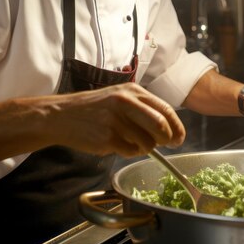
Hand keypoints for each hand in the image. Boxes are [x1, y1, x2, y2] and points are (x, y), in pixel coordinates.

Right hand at [48, 83, 185, 157]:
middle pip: (161, 126)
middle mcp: (126, 102)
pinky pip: (131, 152)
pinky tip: (118, 144)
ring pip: (147, 143)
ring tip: (131, 142)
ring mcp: (116, 120)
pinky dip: (129, 152)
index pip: (166, 109)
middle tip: (165, 145)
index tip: (180, 138)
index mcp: (133, 91)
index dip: (177, 127)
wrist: (63, 115)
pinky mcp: (107, 137)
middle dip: (167, 139)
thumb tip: (169, 131)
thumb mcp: (120, 97)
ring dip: (144, 148)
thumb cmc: (95, 109)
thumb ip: (143, 108)